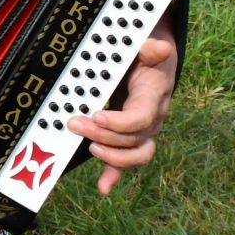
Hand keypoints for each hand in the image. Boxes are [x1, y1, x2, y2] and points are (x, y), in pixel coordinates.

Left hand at [69, 18, 177, 195]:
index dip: (120, 122)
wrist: (154, 63)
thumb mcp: (148, 48)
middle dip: (104, 135)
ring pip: (135, 154)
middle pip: (133, 139)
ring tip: (89, 146)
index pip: (142, 117)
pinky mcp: (132, 138)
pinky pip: (127, 162)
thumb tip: (159, 47)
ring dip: (111, 156)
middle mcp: (152, 119)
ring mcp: (144, 132)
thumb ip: (150, 48)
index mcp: (154, 96)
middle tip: (76, 124)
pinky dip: (115, 175)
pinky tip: (103, 187)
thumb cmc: (146, 56)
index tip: (96, 116)